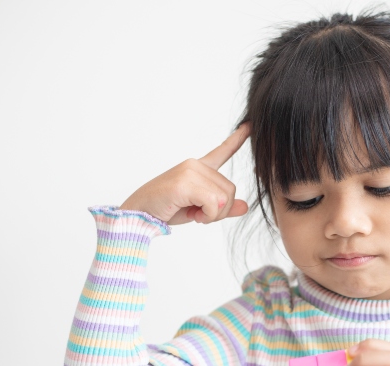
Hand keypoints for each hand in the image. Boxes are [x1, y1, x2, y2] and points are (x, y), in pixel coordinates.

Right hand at [119, 123, 250, 224]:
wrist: (138, 215)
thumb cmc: (165, 210)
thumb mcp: (199, 209)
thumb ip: (222, 207)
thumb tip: (245, 207)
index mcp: (197, 168)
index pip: (222, 151)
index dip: (238, 139)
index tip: (251, 125)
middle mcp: (195, 165)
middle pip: (230, 190)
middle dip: (220, 210)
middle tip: (200, 215)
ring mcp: (189, 171)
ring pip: (224, 198)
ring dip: (213, 215)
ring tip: (195, 214)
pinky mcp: (184, 183)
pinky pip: (214, 203)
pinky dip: (208, 216)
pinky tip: (194, 215)